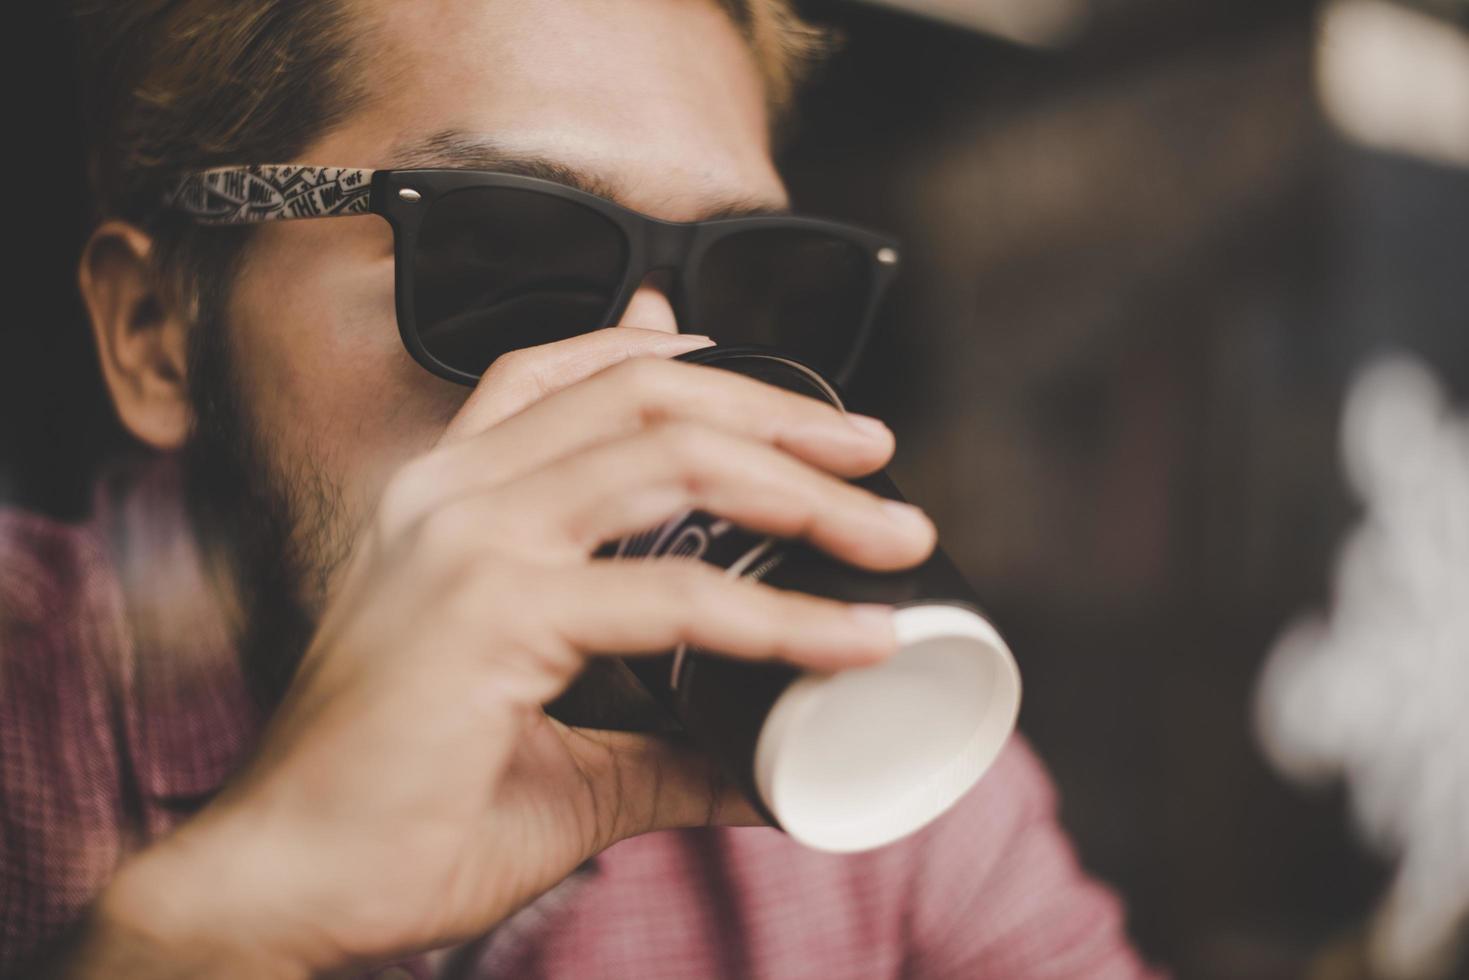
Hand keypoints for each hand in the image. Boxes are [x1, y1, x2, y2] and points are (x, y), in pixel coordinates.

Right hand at [93, 329, 935, 976]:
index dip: (672, 354)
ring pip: (668, 455)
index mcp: (448, 498)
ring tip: (891, 533)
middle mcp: (452, 493)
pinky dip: (779, 616)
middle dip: (778, 414)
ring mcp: (467, 541)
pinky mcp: (490, 613)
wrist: (288, 884)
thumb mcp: (563, 754)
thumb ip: (663, 740)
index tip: (779, 393)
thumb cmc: (407, 813)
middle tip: (874, 457)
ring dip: (801, 490)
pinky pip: (671, 592)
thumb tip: (765, 758)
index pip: (565, 373)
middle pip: (645, 394)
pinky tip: (853, 637)